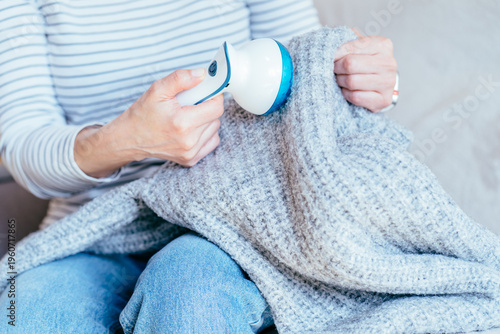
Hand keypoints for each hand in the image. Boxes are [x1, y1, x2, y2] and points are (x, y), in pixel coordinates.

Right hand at [75, 69, 223, 177]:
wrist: (129, 139)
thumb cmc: (142, 114)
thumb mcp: (157, 90)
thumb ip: (180, 79)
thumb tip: (202, 74)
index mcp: (182, 123)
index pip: (216, 108)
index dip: (214, 96)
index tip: (207, 92)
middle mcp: (188, 141)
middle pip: (216, 118)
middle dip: (207, 107)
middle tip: (190, 104)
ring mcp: (190, 153)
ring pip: (214, 130)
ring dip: (206, 121)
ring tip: (187, 117)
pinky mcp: (190, 160)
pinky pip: (210, 142)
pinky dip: (205, 134)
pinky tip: (190, 130)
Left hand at [334, 29, 396, 112]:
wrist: (377, 83)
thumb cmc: (363, 61)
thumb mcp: (356, 46)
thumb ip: (344, 40)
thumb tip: (329, 45)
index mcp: (382, 45)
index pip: (349, 48)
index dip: (334, 54)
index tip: (331, 58)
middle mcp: (388, 63)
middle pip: (350, 65)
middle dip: (337, 68)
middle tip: (336, 70)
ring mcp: (388, 83)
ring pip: (352, 82)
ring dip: (341, 82)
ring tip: (342, 79)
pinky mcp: (384, 100)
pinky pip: (356, 97)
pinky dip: (347, 94)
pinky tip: (349, 90)